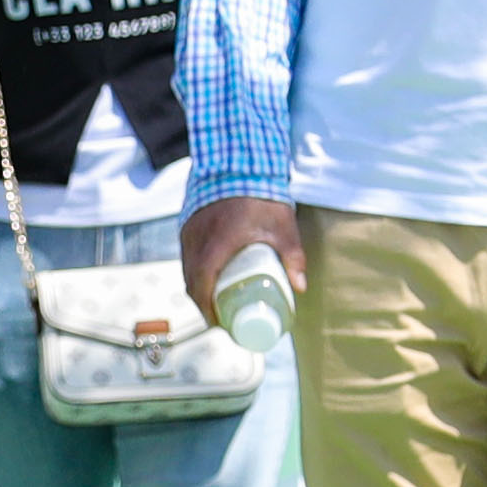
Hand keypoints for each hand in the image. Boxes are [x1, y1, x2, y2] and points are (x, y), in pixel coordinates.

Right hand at [182, 197, 304, 331]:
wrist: (239, 162)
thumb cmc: (262, 195)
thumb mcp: (282, 228)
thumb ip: (293, 257)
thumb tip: (300, 287)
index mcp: (215, 247)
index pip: (202, 288)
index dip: (208, 311)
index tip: (220, 324)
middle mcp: (196, 241)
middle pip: (191, 283)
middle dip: (203, 305)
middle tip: (222, 317)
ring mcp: (189, 232)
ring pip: (187, 269)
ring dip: (198, 287)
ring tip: (216, 300)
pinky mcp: (188, 223)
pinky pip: (186, 255)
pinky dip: (194, 270)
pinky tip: (207, 275)